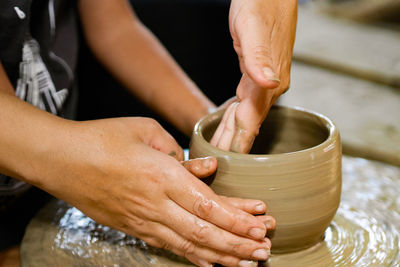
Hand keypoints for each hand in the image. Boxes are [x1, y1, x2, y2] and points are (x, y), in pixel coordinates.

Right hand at [44, 117, 274, 265]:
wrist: (61, 160)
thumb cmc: (103, 138)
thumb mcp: (145, 131)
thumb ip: (180, 152)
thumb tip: (207, 169)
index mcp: (161, 175)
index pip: (209, 204)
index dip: (238, 216)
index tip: (261, 220)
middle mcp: (155, 204)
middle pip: (205, 231)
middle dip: (239, 242)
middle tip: (265, 248)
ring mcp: (143, 221)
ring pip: (190, 246)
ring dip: (222, 255)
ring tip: (248, 262)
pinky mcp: (133, 229)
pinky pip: (169, 247)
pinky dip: (194, 257)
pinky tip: (211, 263)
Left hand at [211, 0, 296, 152]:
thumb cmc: (260, 4)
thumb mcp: (253, 29)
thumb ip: (259, 59)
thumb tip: (268, 85)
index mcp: (267, 82)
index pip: (250, 122)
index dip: (239, 145)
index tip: (230, 167)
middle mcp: (268, 87)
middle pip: (247, 125)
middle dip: (233, 147)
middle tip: (217, 168)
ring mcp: (264, 82)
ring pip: (245, 117)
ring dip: (231, 135)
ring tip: (218, 153)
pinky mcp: (256, 74)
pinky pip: (244, 103)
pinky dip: (234, 117)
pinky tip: (227, 124)